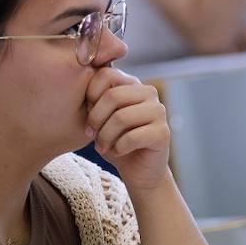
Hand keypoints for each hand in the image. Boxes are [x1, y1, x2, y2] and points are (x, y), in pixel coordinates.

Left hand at [85, 67, 170, 191]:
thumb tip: (83, 86)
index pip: (106, 74)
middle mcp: (148, 92)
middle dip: (95, 119)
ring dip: (105, 136)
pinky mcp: (163, 132)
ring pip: (121, 117)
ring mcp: (158, 111)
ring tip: (102, 146)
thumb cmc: (115, 140)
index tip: (88, 116)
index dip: (90, 96)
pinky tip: (118, 151)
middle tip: (90, 134)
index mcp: (132, 83)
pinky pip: (131, 137)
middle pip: (112, 96)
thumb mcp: (99, 117)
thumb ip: (94, 100)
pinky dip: (118, 148)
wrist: (138, 169)